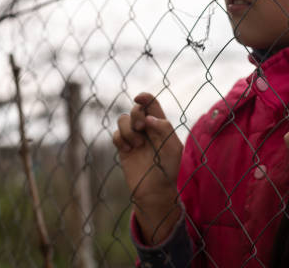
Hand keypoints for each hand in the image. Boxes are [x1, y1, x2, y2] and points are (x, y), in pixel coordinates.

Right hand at [112, 92, 182, 242]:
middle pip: (135, 109)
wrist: (155, 190)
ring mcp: (134, 138)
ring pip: (122, 120)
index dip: (144, 97)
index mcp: (160, 125)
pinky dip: (120, 139)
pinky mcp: (123, 148)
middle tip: (141, 128)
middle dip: (136, 114)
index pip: (151, 104)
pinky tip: (128, 150)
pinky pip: (116, 135)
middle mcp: (146, 129)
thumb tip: (148, 118)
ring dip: (128, 129)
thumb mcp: (173, 147)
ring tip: (137, 145)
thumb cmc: (168, 169)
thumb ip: (164, 128)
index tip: (139, 99)